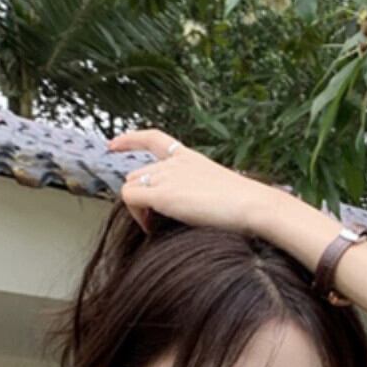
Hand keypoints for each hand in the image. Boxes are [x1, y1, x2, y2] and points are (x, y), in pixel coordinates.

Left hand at [107, 128, 274, 235]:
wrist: (253, 205)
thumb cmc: (245, 206)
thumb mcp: (219, 191)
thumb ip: (199, 193)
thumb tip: (190, 210)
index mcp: (190, 158)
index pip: (153, 139)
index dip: (130, 139)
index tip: (113, 145)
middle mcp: (174, 162)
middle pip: (138, 173)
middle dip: (141, 196)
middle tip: (154, 220)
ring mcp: (167, 176)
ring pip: (131, 185)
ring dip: (139, 208)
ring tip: (156, 226)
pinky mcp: (162, 193)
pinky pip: (130, 197)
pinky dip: (136, 214)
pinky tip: (152, 228)